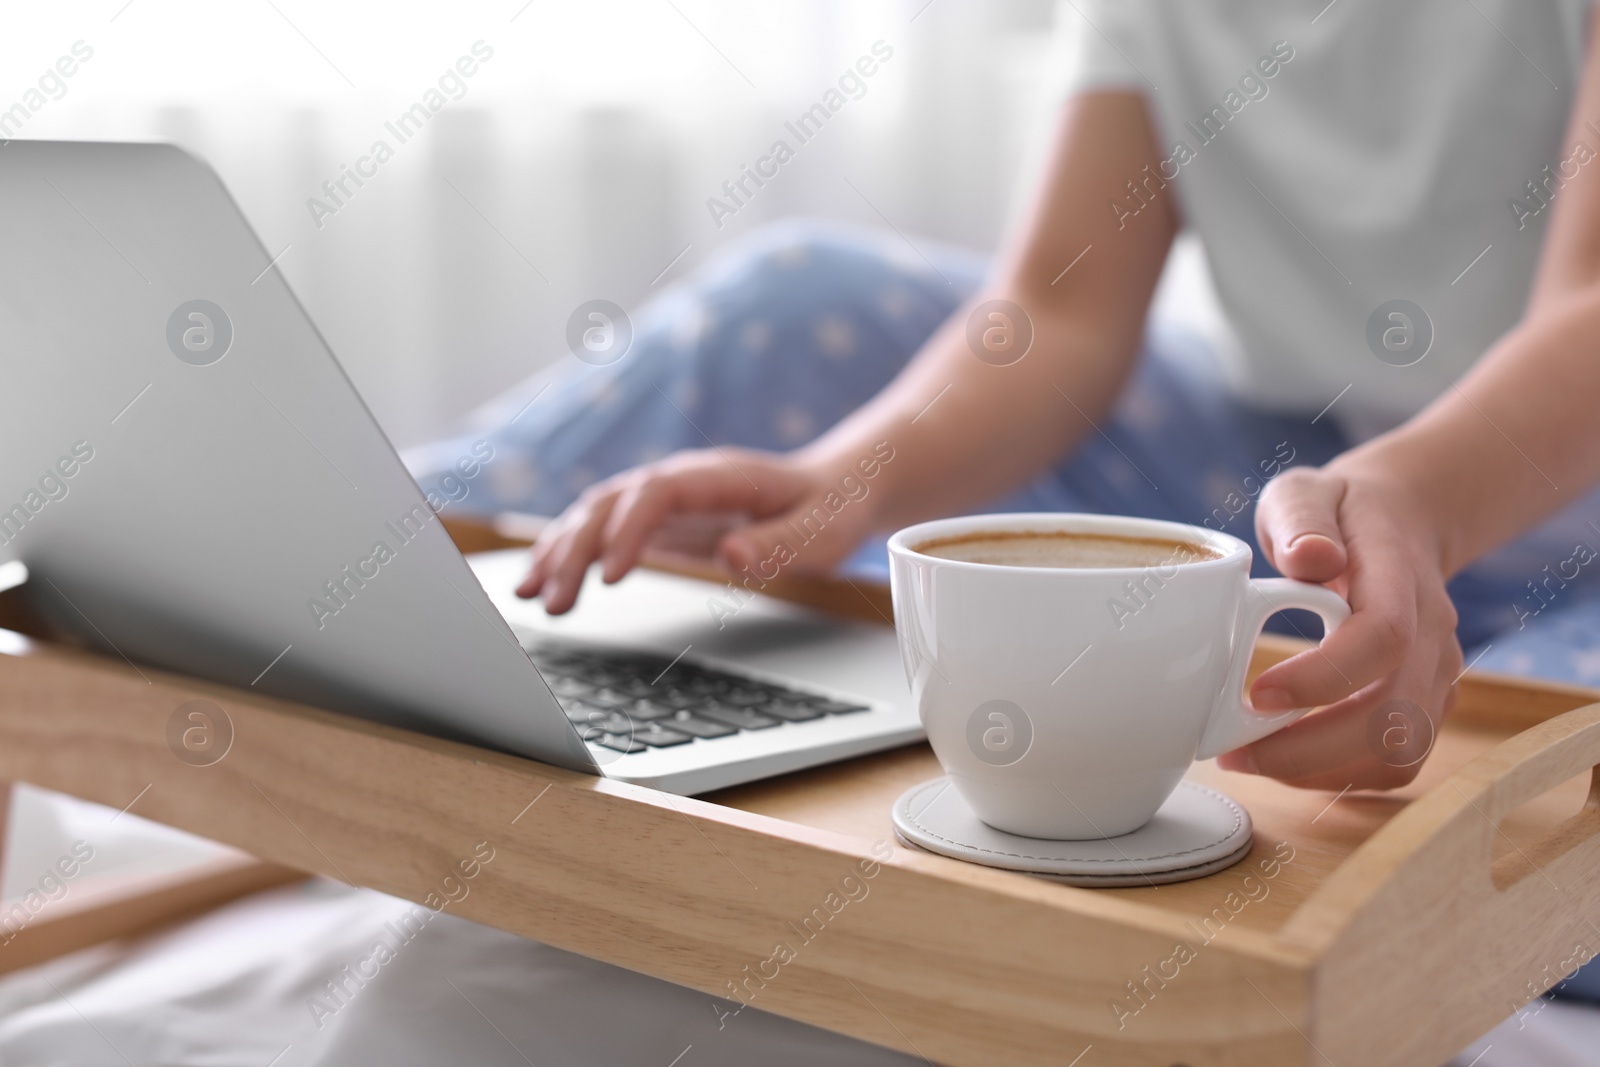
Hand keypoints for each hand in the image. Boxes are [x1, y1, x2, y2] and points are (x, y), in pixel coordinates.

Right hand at [516, 447, 878, 613]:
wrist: (835, 488)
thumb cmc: (832, 509)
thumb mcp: (825, 531)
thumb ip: (783, 542)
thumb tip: (734, 556)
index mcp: (719, 476)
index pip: (657, 492)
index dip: (628, 529)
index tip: (610, 577)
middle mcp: (681, 480)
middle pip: (611, 503)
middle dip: (577, 549)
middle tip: (554, 602)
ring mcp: (664, 499)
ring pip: (595, 515)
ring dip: (559, 552)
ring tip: (530, 597)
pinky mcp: (658, 523)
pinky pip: (602, 532)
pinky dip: (569, 556)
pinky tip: (544, 585)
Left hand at [1216, 461, 1461, 789]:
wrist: (1399, 525)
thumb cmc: (1337, 513)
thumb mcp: (1305, 492)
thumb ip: (1302, 519)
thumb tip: (1309, 557)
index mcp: (1399, 577)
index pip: (1383, 637)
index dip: (1324, 678)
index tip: (1256, 695)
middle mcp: (1432, 634)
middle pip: (1393, 716)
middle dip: (1309, 749)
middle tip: (1235, 750)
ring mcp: (1436, 674)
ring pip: (1399, 753)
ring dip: (1322, 771)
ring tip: (1251, 758)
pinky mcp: (1426, 705)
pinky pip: (1396, 762)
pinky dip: (1340, 776)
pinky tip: (1285, 761)